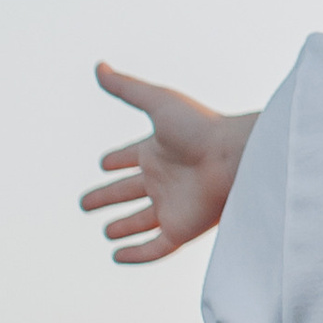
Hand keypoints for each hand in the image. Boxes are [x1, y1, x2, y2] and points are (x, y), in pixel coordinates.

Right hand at [78, 63, 254, 264]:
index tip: (103, 163)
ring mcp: (172, 206)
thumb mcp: (158, 102)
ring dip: (123, 227)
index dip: (115, 160)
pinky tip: (117, 256)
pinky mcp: (181, 229)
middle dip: (107, 196)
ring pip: (141, 221)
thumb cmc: (202, 128)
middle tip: (85, 203)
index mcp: (157, 150)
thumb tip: (99, 67)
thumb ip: (127, 87)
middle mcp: (163, 179)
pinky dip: (135, 254)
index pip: (129, 157)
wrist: (237, 158)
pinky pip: (154, 248)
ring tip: (107, 231)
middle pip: (128, 191)